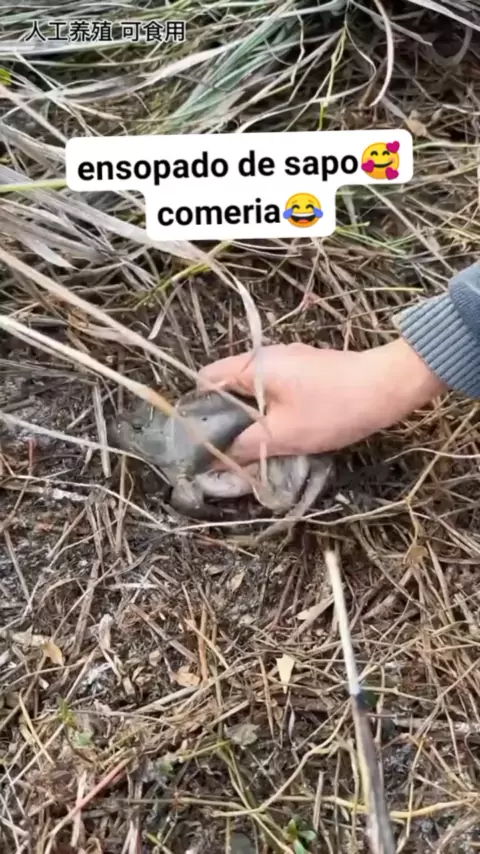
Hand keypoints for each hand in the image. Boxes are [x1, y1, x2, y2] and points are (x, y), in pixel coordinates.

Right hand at [197, 339, 445, 465]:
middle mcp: (266, 356)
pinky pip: (275, 391)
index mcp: (253, 365)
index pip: (205, 380)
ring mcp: (288, 361)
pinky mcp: (307, 371)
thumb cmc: (333, 408)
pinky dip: (272, 412)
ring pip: (254, 392)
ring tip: (254, 448)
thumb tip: (219, 461)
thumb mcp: (284, 435)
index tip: (202, 440)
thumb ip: (246, 447)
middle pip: (228, 386)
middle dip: (226, 419)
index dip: (198, 410)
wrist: (388, 387)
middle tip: (228, 452)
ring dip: (251, 418)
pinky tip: (281, 434)